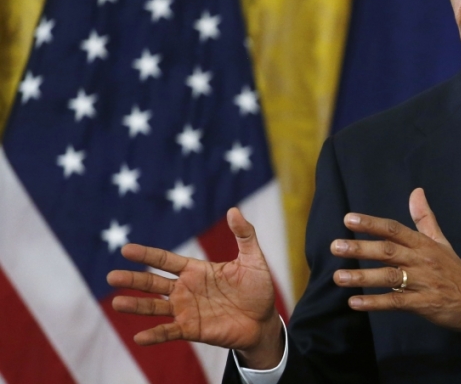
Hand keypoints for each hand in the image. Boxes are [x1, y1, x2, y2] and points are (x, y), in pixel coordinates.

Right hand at [106, 207, 283, 368]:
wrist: (264, 320)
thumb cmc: (258, 288)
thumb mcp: (253, 259)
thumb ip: (244, 235)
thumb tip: (234, 209)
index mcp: (196, 270)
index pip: (165, 260)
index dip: (147, 255)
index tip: (126, 250)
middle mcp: (186, 289)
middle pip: (153, 283)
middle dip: (133, 280)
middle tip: (111, 276)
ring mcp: (187, 310)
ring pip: (155, 307)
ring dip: (136, 306)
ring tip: (116, 303)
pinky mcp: (192, 329)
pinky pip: (169, 332)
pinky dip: (155, 335)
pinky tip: (140, 337)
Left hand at [331, 188, 460, 343]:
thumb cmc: (456, 271)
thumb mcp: (442, 242)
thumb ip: (425, 218)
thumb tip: (416, 192)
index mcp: (424, 243)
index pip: (394, 229)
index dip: (371, 223)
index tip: (348, 219)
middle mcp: (421, 260)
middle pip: (388, 251)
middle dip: (361, 248)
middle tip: (335, 246)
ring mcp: (423, 282)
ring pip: (389, 277)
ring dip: (362, 277)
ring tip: (339, 277)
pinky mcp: (424, 304)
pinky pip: (396, 303)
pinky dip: (375, 303)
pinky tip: (355, 303)